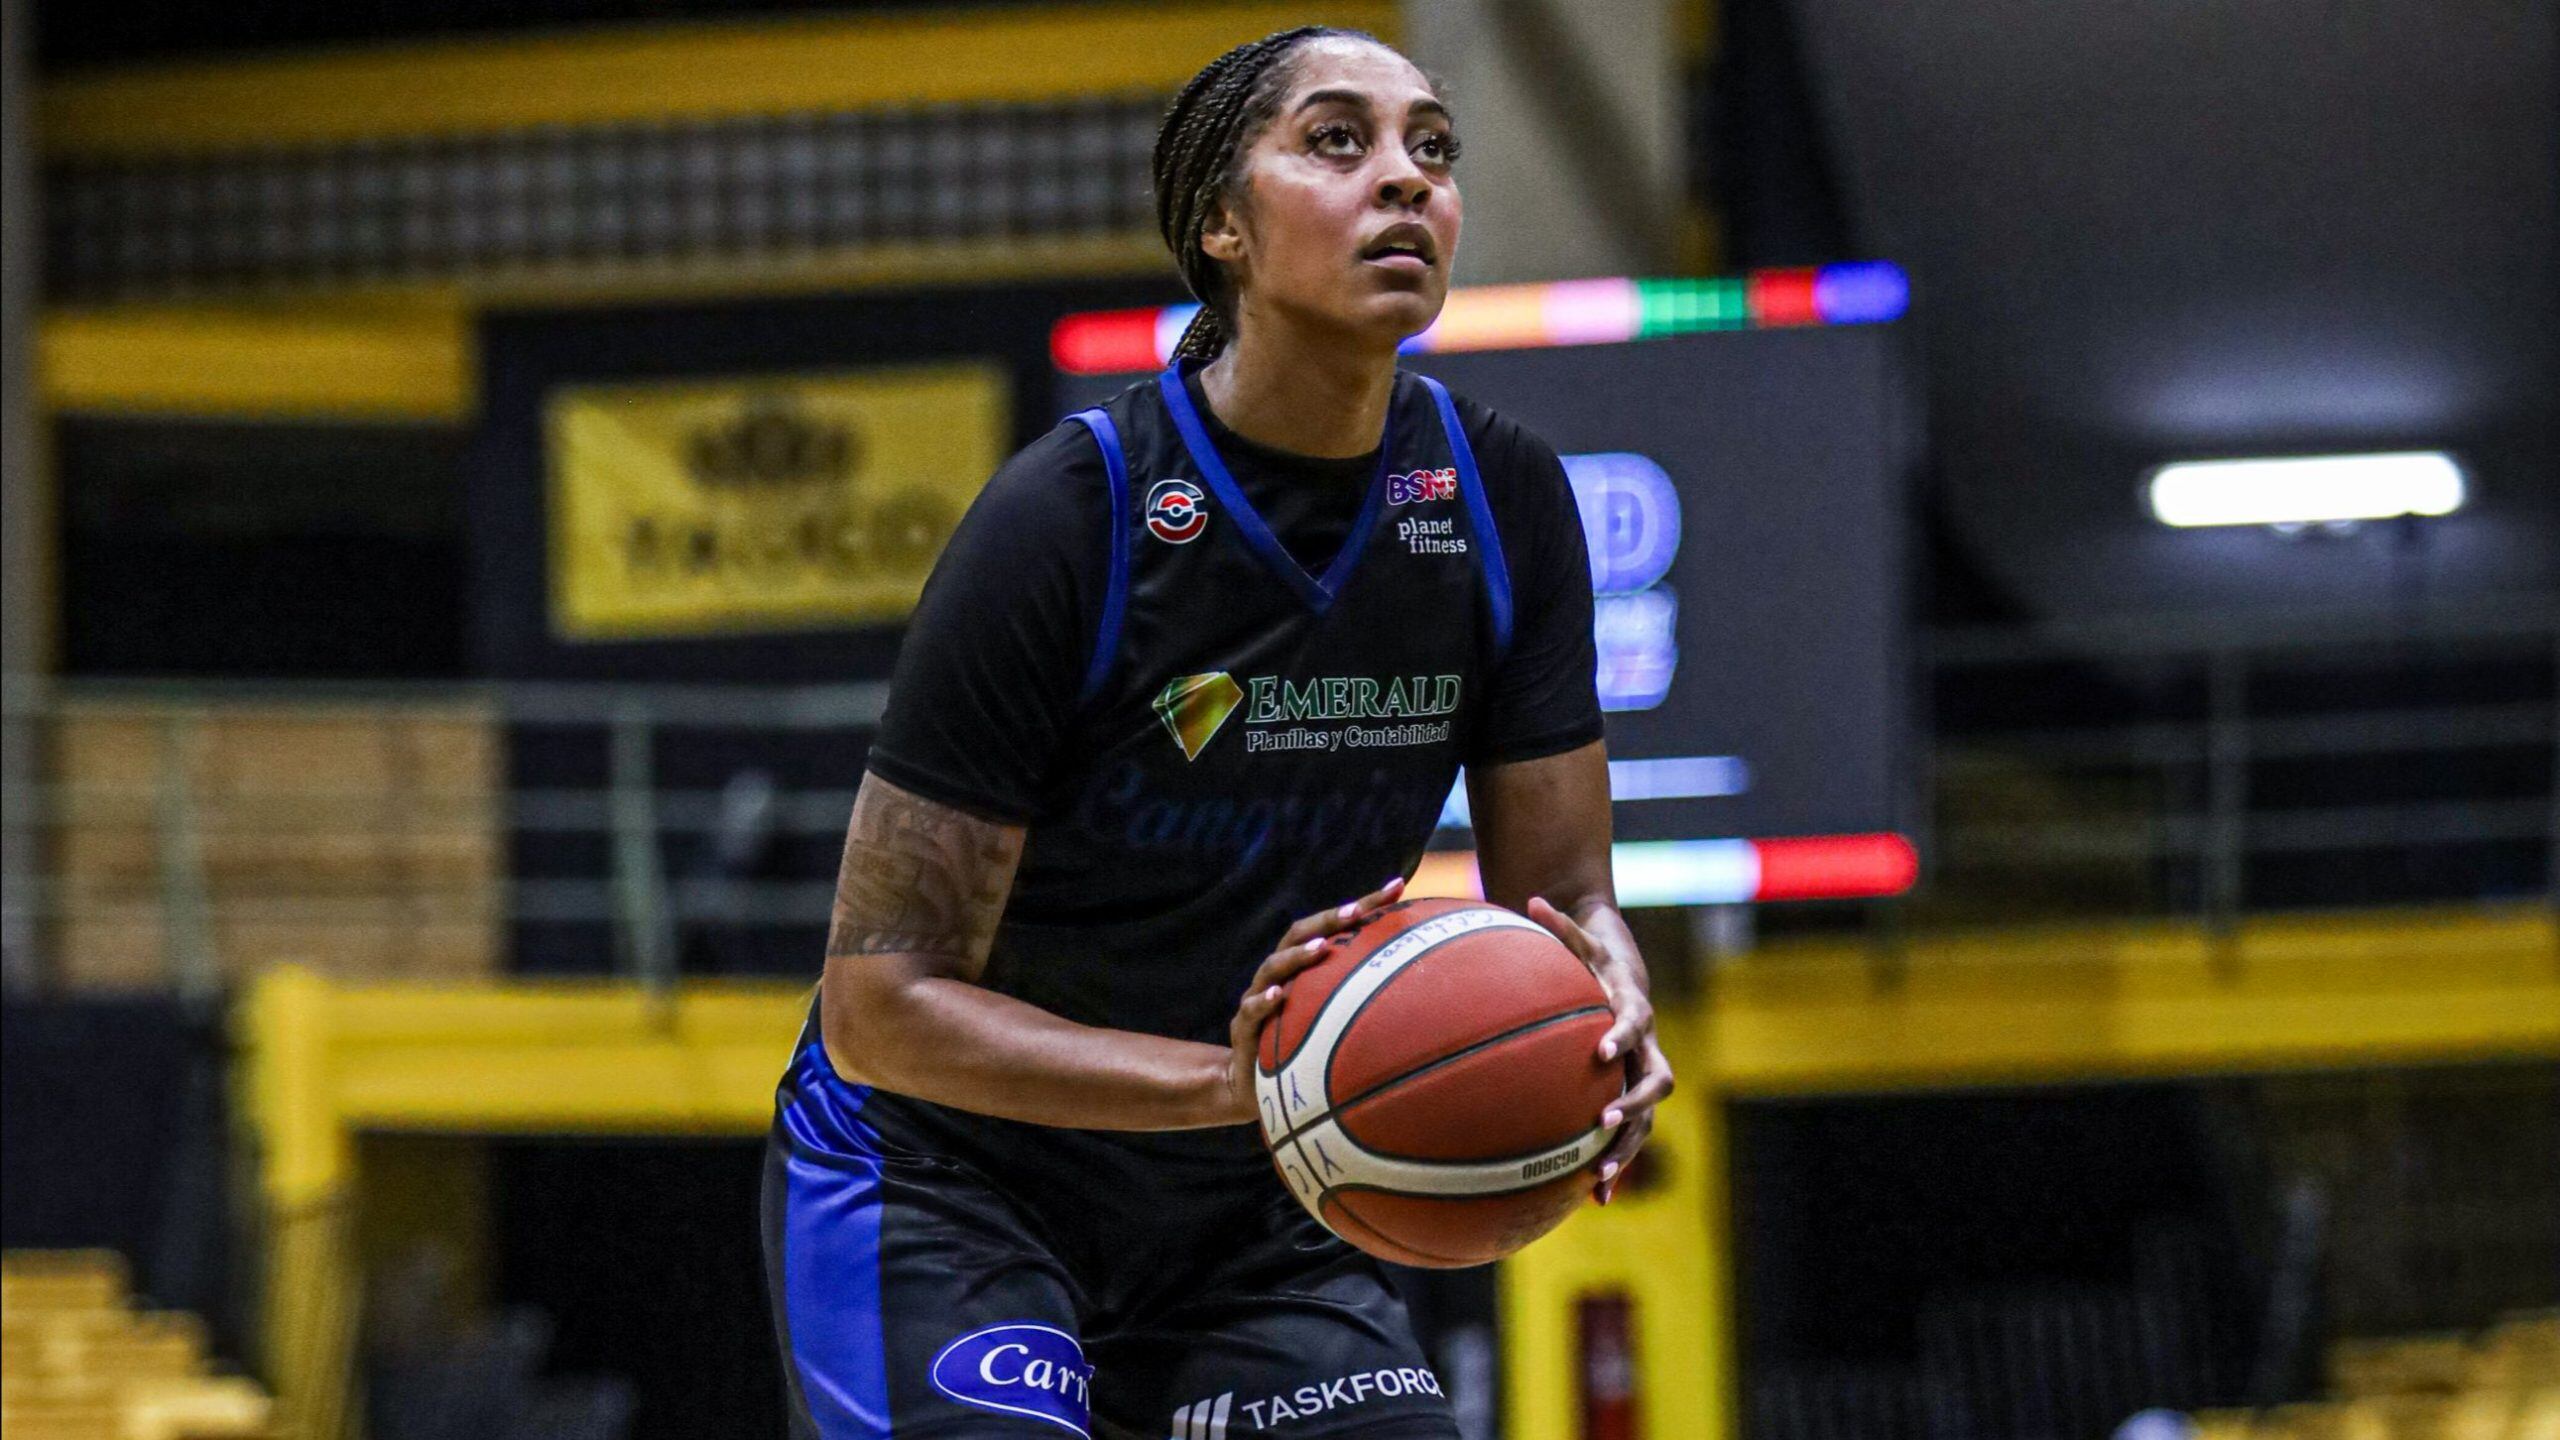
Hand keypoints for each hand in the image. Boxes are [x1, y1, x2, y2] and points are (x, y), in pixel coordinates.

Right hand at [1223, 875, 1407, 1125]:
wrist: (1254, 1087)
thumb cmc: (1305, 1051)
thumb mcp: (1338, 1025)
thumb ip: (1369, 1004)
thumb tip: (1432, 991)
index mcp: (1304, 967)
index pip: (1333, 925)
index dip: (1365, 904)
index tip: (1398, 886)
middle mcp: (1281, 975)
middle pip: (1299, 933)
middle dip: (1328, 919)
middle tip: (1356, 912)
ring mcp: (1259, 997)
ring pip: (1273, 967)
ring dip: (1297, 956)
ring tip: (1322, 947)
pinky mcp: (1244, 1029)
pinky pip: (1250, 1010)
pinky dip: (1264, 1002)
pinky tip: (1280, 997)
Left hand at [1526, 896, 1672, 1204]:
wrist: (1626, 974)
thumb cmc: (1596, 956)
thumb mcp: (1581, 937)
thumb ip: (1560, 923)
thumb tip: (1531, 897)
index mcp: (1634, 1010)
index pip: (1635, 1024)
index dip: (1621, 1038)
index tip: (1600, 1053)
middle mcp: (1647, 1048)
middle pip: (1654, 1083)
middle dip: (1632, 1106)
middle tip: (1603, 1124)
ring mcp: (1642, 1076)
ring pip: (1646, 1120)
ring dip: (1626, 1150)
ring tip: (1599, 1181)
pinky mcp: (1630, 1098)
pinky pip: (1628, 1136)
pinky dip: (1613, 1166)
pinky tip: (1591, 1199)